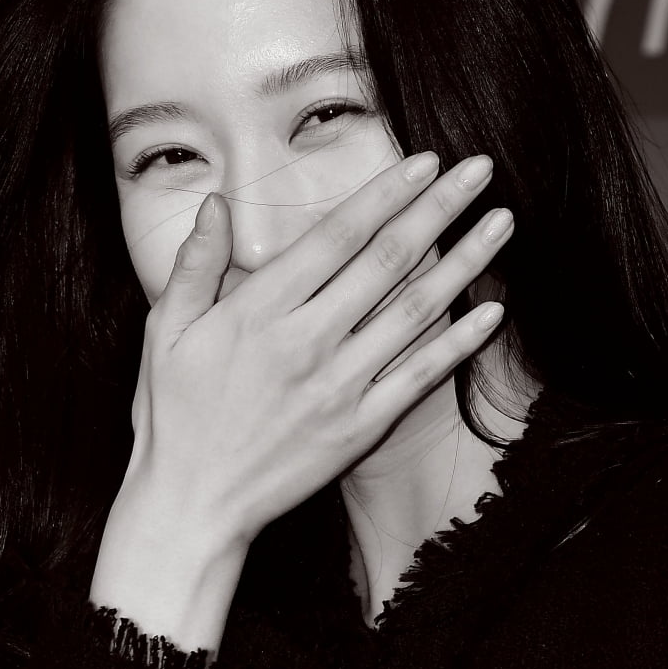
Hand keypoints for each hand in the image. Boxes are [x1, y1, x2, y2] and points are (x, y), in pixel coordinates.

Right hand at [123, 150, 512, 551]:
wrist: (191, 507)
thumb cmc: (172, 416)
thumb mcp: (166, 332)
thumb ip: (195, 265)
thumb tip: (219, 204)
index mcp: (259, 311)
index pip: (337, 236)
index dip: (386, 193)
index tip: (424, 161)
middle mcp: (305, 342)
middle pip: (387, 261)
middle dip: (439, 209)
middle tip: (479, 170)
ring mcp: (337, 388)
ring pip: (414, 312)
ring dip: (464, 263)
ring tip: (501, 224)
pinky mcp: (357, 429)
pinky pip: (419, 377)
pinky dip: (458, 343)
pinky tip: (491, 310)